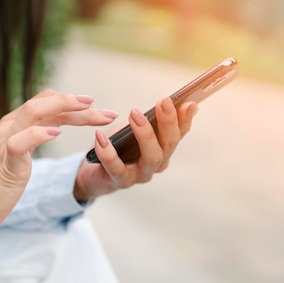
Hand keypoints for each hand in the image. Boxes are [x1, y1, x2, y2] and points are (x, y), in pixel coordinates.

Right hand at [0, 89, 117, 249]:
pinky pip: (20, 141)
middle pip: (45, 103)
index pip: (46, 102)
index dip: (73, 103)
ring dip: (64, 107)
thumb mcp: (18, 153)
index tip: (98, 108)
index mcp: (15, 124)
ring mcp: (5, 141)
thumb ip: (32, 136)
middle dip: (78, 104)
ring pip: (34, 112)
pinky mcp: (5, 162)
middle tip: (106, 112)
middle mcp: (10, 126)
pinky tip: (57, 133)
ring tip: (89, 108)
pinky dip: (39, 134)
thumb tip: (54, 125)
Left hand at [73, 97, 196, 201]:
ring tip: (135, 114)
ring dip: (145, 135)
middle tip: (163, 102)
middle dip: (168, 122)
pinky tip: (101, 136)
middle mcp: (157, 163)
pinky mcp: (120, 181)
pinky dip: (109, 152)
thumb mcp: (134, 128)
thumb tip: (167, 101)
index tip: (189, 103)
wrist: (94, 171)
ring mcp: (141, 175)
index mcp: (163, 148)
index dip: (186, 118)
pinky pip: (117, 168)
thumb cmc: (119, 145)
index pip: (179, 133)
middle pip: (169, 144)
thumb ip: (150, 118)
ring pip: (151, 158)